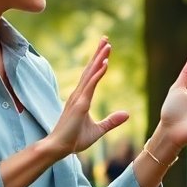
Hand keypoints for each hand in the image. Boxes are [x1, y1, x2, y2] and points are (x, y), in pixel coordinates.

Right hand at [45, 38, 129, 156]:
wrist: (59, 148)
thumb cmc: (74, 140)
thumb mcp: (98, 130)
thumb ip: (111, 121)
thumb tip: (127, 114)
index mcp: (82, 98)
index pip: (92, 75)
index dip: (98, 61)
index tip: (105, 49)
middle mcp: (79, 94)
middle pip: (90, 69)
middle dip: (98, 53)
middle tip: (106, 38)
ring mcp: (78, 98)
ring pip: (90, 74)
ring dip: (99, 58)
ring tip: (107, 45)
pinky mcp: (79, 105)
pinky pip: (90, 86)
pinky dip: (98, 74)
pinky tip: (104, 64)